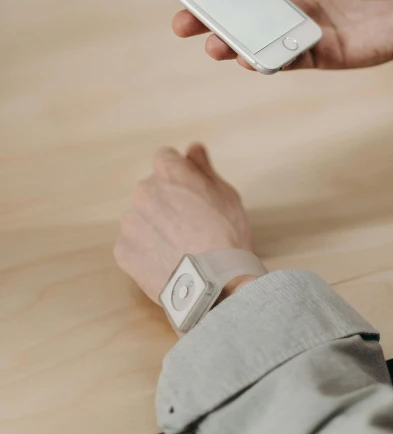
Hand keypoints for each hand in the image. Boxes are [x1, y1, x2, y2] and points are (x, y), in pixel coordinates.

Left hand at [114, 145, 257, 301]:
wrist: (215, 285)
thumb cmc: (228, 236)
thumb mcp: (226, 195)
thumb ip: (204, 168)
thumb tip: (192, 148)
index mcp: (170, 173)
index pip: (165, 158)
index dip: (179, 174)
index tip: (189, 191)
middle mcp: (145, 191)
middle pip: (152, 188)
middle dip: (166, 201)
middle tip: (189, 225)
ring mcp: (131, 222)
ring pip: (141, 217)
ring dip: (154, 226)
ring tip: (179, 248)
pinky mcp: (123, 250)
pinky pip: (133, 244)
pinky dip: (146, 251)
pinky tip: (167, 262)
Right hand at [172, 0, 392, 69]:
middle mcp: (289, 3)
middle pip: (240, 12)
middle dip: (209, 18)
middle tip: (182, 24)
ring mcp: (303, 30)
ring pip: (258, 39)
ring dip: (233, 43)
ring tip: (216, 44)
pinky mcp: (322, 54)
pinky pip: (288, 59)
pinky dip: (268, 60)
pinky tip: (251, 58)